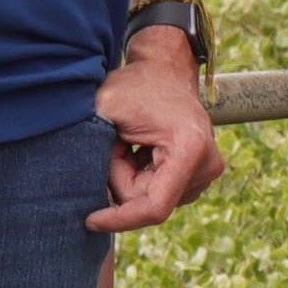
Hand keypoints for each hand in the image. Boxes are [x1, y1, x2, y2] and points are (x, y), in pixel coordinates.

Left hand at [86, 32, 224, 232]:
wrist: (166, 68)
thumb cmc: (134, 85)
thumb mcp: (104, 109)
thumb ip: (90, 148)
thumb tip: (79, 190)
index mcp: (189, 149)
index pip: (153, 207)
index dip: (119, 219)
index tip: (89, 220)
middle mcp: (207, 165)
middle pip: (148, 203)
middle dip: (122, 180)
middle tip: (117, 142)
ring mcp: (208, 172)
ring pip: (152, 200)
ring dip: (132, 177)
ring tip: (133, 142)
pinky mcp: (201, 175)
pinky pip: (160, 193)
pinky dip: (143, 176)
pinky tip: (143, 150)